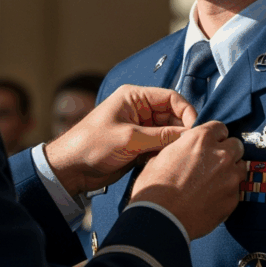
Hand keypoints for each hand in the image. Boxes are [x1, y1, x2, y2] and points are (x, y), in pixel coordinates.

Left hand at [44, 85, 197, 196]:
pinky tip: (167, 161)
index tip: (195, 129)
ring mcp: (139, 128)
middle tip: (190, 145)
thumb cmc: (91, 145)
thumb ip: (160, 137)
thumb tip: (189, 135)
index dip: (186, 111)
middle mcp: (139, 110)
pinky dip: (165, 152)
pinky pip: (160, 145)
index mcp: (134, 98)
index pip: (170, 97)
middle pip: (172, 115)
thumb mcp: (129, 139)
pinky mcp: (138, 145)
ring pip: (168, 132)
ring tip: (179, 155)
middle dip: (182, 129)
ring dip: (174, 143)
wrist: (71, 168)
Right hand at [130, 121, 245, 239]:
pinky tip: (212, 198)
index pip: (220, 127)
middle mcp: (221, 154)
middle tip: (213, 162)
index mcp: (201, 139)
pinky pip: (236, 190)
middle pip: (236, 145)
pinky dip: (227, 191)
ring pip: (240, 167)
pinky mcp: (233, 199)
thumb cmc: (155, 187)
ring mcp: (230, 177)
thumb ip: (181, 148)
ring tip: (214, 181)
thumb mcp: (161, 156)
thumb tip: (184, 149)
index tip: (210, 143)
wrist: (160, 219)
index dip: (215, 136)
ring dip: (230, 170)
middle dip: (227, 151)